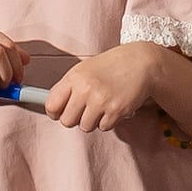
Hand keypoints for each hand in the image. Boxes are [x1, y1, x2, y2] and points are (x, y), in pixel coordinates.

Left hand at [39, 39, 170, 136]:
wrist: (140, 63)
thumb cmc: (110, 66)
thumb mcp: (84, 70)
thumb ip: (68, 88)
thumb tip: (53, 108)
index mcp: (74, 77)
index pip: (51, 105)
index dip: (54, 112)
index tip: (59, 112)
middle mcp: (86, 89)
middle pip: (67, 121)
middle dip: (74, 119)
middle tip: (83, 110)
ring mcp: (101, 101)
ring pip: (85, 127)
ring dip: (92, 120)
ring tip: (100, 106)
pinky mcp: (116, 111)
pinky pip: (103, 127)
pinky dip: (107, 121)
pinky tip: (112, 106)